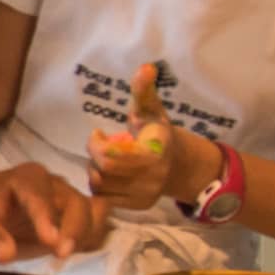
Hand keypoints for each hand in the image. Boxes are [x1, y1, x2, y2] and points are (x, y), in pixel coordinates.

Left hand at [0, 163, 108, 264]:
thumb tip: (5, 255)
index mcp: (25, 178)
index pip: (41, 195)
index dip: (47, 216)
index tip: (50, 241)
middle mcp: (52, 184)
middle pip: (76, 202)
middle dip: (74, 228)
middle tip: (61, 254)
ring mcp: (66, 198)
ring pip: (91, 212)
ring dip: (85, 234)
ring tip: (66, 255)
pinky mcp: (74, 215)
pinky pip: (95, 223)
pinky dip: (92, 237)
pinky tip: (76, 251)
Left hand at [87, 62, 172, 210]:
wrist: (179, 163)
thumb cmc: (156, 131)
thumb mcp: (151, 109)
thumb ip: (144, 90)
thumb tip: (146, 67)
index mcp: (154, 155)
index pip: (109, 158)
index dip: (95, 145)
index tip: (98, 133)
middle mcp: (151, 180)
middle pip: (102, 172)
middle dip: (95, 156)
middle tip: (100, 145)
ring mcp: (144, 196)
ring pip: (99, 185)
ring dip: (95, 170)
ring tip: (106, 159)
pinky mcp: (137, 207)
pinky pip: (104, 197)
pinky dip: (100, 184)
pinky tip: (109, 172)